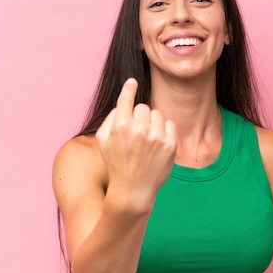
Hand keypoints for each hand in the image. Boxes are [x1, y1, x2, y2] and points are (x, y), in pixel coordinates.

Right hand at [96, 78, 176, 209]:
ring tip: (146, 141)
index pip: (127, 98)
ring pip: (156, 114)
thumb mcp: (102, 140)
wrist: (133, 190)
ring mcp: (156, 136)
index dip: (129, 88)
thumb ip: (111, 117)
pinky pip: (169, 124)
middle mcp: (139, 129)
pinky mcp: (170, 144)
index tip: (132, 82)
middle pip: (143, 107)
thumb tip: (125, 101)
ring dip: (151, 123)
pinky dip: (163, 131)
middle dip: (139, 116)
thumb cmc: (115, 163)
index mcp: (120, 125)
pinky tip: (156, 144)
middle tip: (135, 133)